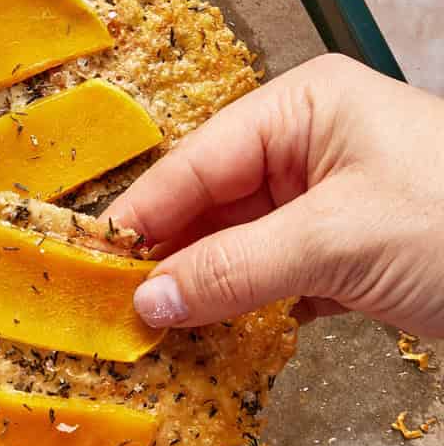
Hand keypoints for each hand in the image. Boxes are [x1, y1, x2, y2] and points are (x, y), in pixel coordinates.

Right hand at [113, 53, 443, 336]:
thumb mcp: (339, 241)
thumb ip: (237, 268)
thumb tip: (150, 300)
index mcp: (302, 108)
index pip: (198, 160)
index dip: (144, 213)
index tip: (93, 262)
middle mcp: (310, 143)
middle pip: (215, 199)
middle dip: (172, 254)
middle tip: (115, 308)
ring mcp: (333, 197)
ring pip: (245, 240)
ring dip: (209, 286)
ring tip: (155, 330)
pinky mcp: (353, 248)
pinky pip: (280, 272)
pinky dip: (252, 304)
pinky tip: (218, 337)